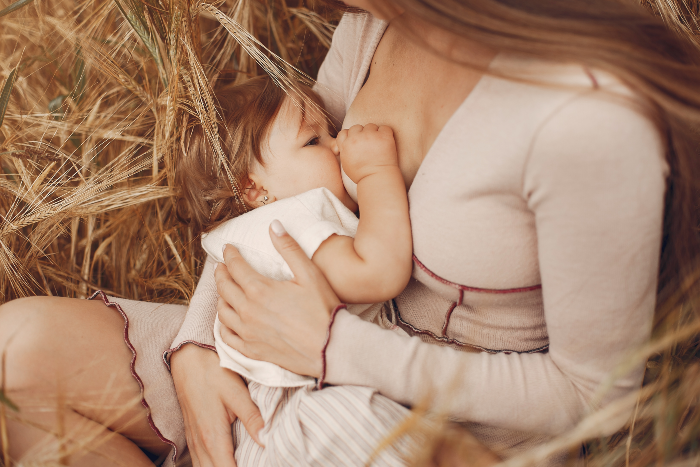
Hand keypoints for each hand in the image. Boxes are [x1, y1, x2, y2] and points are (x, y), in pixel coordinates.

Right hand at [170, 344, 263, 466]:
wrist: (187, 357)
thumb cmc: (213, 372)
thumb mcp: (237, 393)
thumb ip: (253, 418)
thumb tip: (268, 440)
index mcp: (213, 437)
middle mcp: (200, 444)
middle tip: (252, 465)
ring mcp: (193, 440)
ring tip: (240, 464)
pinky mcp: (191, 435)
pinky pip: (198, 461)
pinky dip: (211, 466)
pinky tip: (221, 463)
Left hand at [215, 220, 340, 376]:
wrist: (331, 348)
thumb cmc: (323, 310)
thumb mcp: (309, 274)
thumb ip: (289, 248)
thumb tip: (274, 225)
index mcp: (259, 290)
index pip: (236, 267)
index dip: (230, 255)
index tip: (228, 249)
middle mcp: (248, 311)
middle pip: (224, 288)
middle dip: (221, 274)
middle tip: (221, 266)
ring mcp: (248, 333)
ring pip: (222, 312)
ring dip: (220, 297)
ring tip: (224, 290)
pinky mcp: (252, 350)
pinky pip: (227, 337)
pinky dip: (223, 325)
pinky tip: (227, 320)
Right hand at [336, 124, 398, 183]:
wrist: (377, 179)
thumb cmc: (361, 175)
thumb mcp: (345, 164)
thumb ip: (344, 151)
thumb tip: (341, 145)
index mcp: (346, 144)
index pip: (344, 132)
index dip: (350, 137)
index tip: (356, 143)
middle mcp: (356, 138)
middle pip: (357, 127)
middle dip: (361, 134)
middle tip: (368, 144)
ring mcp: (371, 135)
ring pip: (370, 126)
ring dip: (373, 132)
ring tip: (377, 145)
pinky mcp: (384, 136)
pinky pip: (384, 128)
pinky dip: (386, 133)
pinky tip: (385, 143)